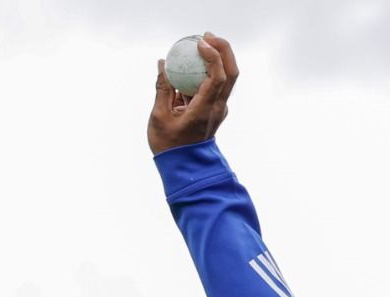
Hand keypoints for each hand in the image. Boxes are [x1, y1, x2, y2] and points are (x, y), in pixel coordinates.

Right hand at [148, 32, 238, 154]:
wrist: (183, 167)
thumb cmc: (169, 146)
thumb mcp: (159, 116)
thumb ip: (162, 88)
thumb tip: (162, 64)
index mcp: (206, 110)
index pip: (218, 77)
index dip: (213, 56)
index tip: (200, 43)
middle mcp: (217, 107)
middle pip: (231, 73)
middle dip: (223, 50)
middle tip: (206, 36)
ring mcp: (218, 108)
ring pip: (225, 78)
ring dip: (215, 58)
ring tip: (196, 45)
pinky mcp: (213, 108)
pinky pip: (212, 85)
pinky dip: (204, 71)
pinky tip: (189, 64)